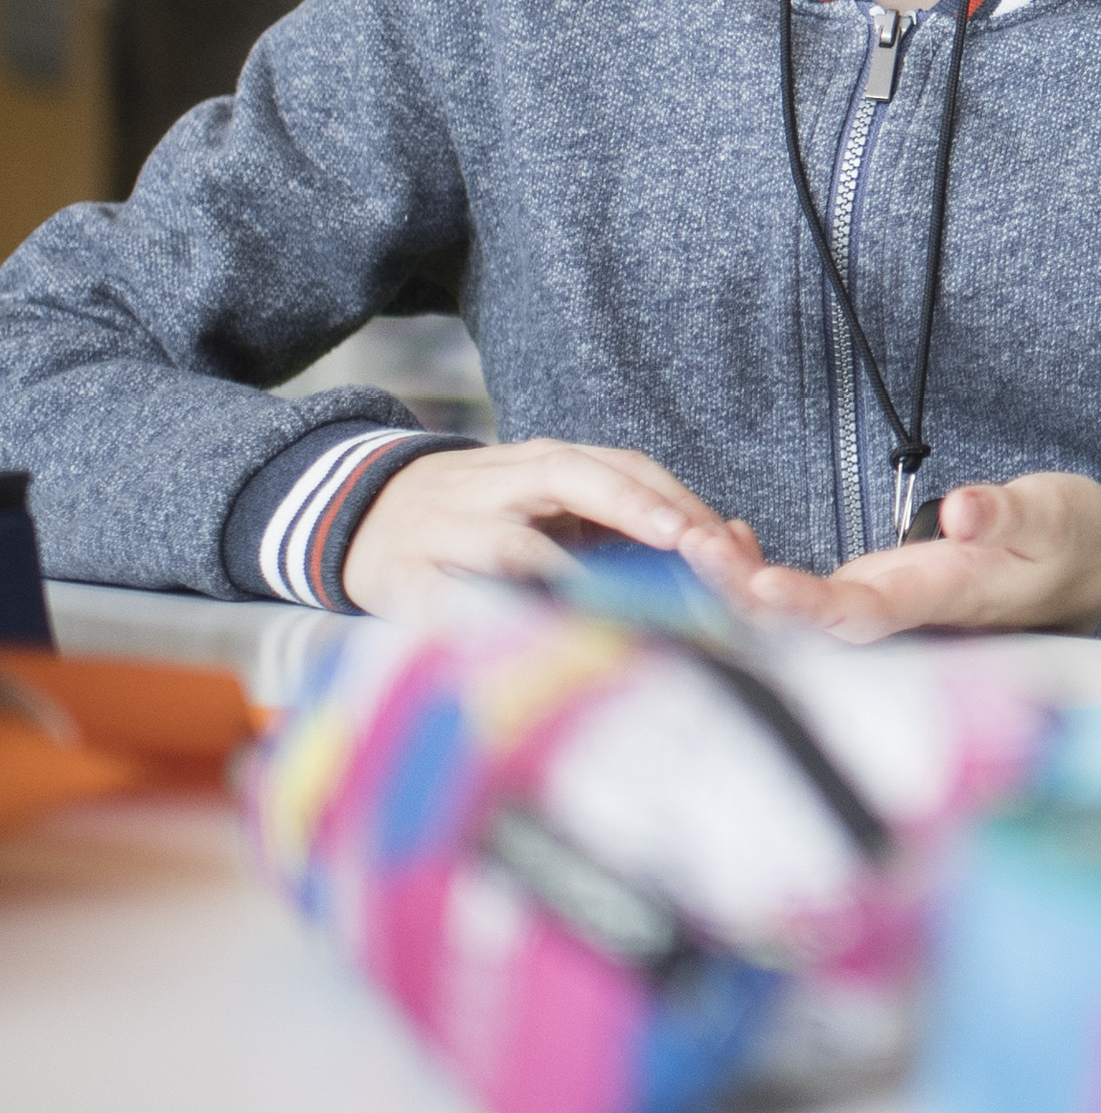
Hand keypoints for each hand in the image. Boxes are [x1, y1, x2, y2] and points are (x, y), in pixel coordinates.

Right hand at [342, 439, 746, 616]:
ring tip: (635, 609)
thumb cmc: (486, 518)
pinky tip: (545, 646)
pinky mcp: (407, 581)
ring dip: (578, 577)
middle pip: (573, 480)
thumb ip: (618, 523)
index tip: (724, 538)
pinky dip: (501, 623)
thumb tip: (720, 550)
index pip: (621, 469)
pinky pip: (457, 603)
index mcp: (542, 466)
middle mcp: (498, 486)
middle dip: (636, 510)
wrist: (364, 518)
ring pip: (517, 546)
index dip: (673, 500)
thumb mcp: (549, 505)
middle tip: (691, 547)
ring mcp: (449, 531)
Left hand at [714, 472, 1100, 642]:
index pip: (865, 614)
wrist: (1082, 565)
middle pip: (810, 621)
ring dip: (741, 585)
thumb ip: (1006, 513)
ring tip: (693, 544)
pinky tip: (725, 541)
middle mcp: (903, 613)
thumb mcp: (1050, 514)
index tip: (760, 589)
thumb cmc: (1065, 540)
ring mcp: (884, 605)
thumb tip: (965, 510)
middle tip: (693, 553)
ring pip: (798, 612)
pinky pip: (804, 595)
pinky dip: (759, 572)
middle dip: (746, 595)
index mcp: (943, 597)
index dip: (807, 608)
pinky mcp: (873, 592)